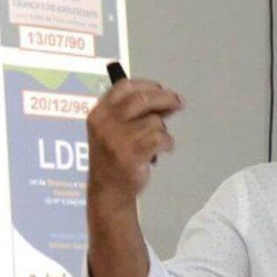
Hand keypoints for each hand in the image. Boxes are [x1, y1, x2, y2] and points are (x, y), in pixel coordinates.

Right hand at [85, 78, 182, 207]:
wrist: (108, 191)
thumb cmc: (113, 158)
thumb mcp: (112, 130)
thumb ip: (132, 113)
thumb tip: (165, 99)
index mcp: (99, 114)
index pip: (122, 87)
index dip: (144, 84)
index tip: (159, 88)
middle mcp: (105, 123)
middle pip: (141, 98)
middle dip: (164, 97)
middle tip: (178, 102)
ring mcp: (118, 139)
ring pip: (154, 121)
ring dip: (163, 130)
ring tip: (158, 142)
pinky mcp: (132, 155)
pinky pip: (160, 138)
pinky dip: (167, 142)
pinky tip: (164, 149)